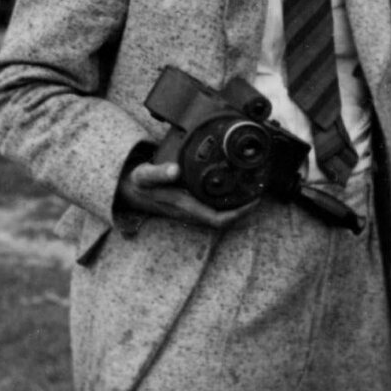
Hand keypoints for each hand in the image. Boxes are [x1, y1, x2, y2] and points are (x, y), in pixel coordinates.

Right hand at [116, 160, 257, 227]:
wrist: (129, 190)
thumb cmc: (139, 183)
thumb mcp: (144, 175)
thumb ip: (158, 173)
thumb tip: (174, 170)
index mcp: (184, 207)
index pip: (218, 219)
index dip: (239, 214)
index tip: (254, 202)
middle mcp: (191, 212)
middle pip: (225, 219)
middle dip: (245, 210)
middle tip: (261, 191)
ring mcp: (192, 210)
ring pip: (221, 214)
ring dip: (239, 205)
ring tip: (254, 188)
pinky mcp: (192, 204)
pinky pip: (215, 207)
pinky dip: (229, 200)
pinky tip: (236, 187)